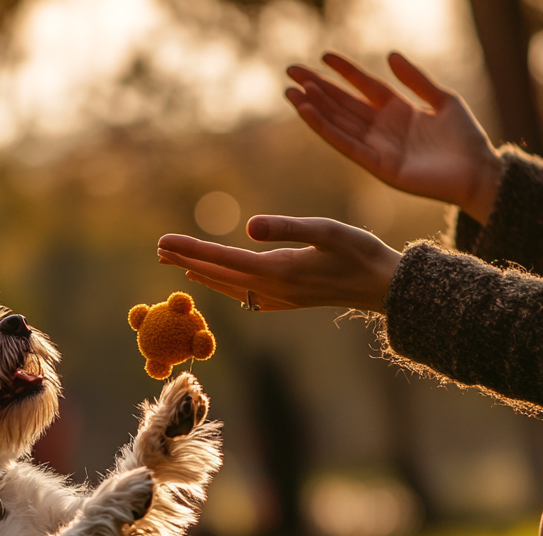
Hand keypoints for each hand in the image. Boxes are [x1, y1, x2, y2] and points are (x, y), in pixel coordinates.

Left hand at [157, 216, 401, 313]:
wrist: (385, 289)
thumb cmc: (361, 253)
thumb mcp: (327, 231)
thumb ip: (287, 227)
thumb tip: (249, 227)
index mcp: (277, 270)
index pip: (222, 259)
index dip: (190, 251)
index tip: (163, 242)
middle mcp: (272, 289)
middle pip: (218, 274)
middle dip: (186, 262)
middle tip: (158, 250)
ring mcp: (278, 299)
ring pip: (228, 286)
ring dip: (201, 274)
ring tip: (177, 264)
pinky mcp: (287, 300)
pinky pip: (244, 295)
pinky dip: (223, 285)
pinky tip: (215, 281)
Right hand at [286, 52, 500, 223]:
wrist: (477, 173)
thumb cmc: (466, 140)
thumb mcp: (443, 99)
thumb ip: (416, 80)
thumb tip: (390, 56)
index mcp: (398, 111)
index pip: (363, 87)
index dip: (344, 71)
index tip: (323, 57)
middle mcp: (382, 130)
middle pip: (343, 104)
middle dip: (316, 89)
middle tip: (290, 72)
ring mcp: (377, 148)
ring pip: (338, 124)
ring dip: (314, 109)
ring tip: (292, 92)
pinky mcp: (378, 167)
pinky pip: (346, 145)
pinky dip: (326, 130)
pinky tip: (309, 114)